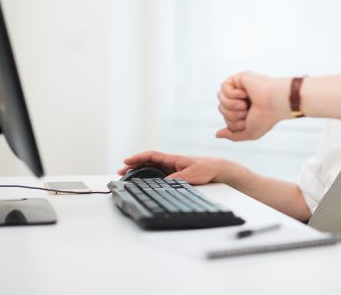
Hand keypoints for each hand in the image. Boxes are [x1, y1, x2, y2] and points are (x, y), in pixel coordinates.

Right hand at [117, 151, 231, 184]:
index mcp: (173, 158)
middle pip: (148, 162)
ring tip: (128, 177)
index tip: (126, 161)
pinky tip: (144, 183)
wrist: (219, 170)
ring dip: (140, 172)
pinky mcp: (177, 176)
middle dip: (134, 165)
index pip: (151, 155)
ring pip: (152, 169)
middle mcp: (171, 163)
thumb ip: (177, 179)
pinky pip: (159, 175)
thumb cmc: (207, 168)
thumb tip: (162, 184)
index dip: (138, 158)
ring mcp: (173, 169)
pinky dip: (149, 178)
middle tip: (121, 171)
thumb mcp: (191, 175)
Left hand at [216, 72, 290, 140]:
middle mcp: (241, 98)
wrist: (274, 103)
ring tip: (244, 105)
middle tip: (246, 112)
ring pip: (220, 98)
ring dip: (231, 105)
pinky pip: (223, 87)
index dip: (233, 123)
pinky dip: (232, 94)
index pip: (226, 117)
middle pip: (221, 108)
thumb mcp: (250, 133)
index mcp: (244, 110)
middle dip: (231, 115)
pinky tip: (245, 93)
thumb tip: (217, 134)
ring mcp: (240, 87)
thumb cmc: (266, 117)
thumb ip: (233, 135)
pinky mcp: (239, 78)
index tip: (247, 121)